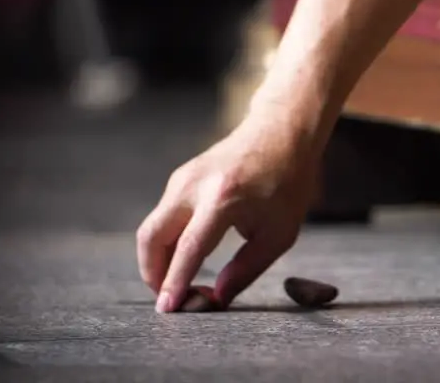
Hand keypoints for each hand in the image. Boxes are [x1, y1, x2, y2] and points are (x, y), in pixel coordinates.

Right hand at [136, 108, 323, 311]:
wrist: (280, 132)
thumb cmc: (287, 183)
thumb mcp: (279, 233)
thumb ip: (246, 269)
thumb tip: (216, 299)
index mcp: (224, 198)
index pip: (189, 247)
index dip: (175, 281)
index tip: (167, 308)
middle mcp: (195, 186)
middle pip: (152, 236)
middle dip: (153, 273)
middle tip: (169, 297)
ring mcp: (182, 178)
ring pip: (152, 228)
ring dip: (157, 259)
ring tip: (180, 281)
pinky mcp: (179, 178)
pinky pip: (162, 216)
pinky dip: (165, 241)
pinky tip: (185, 255)